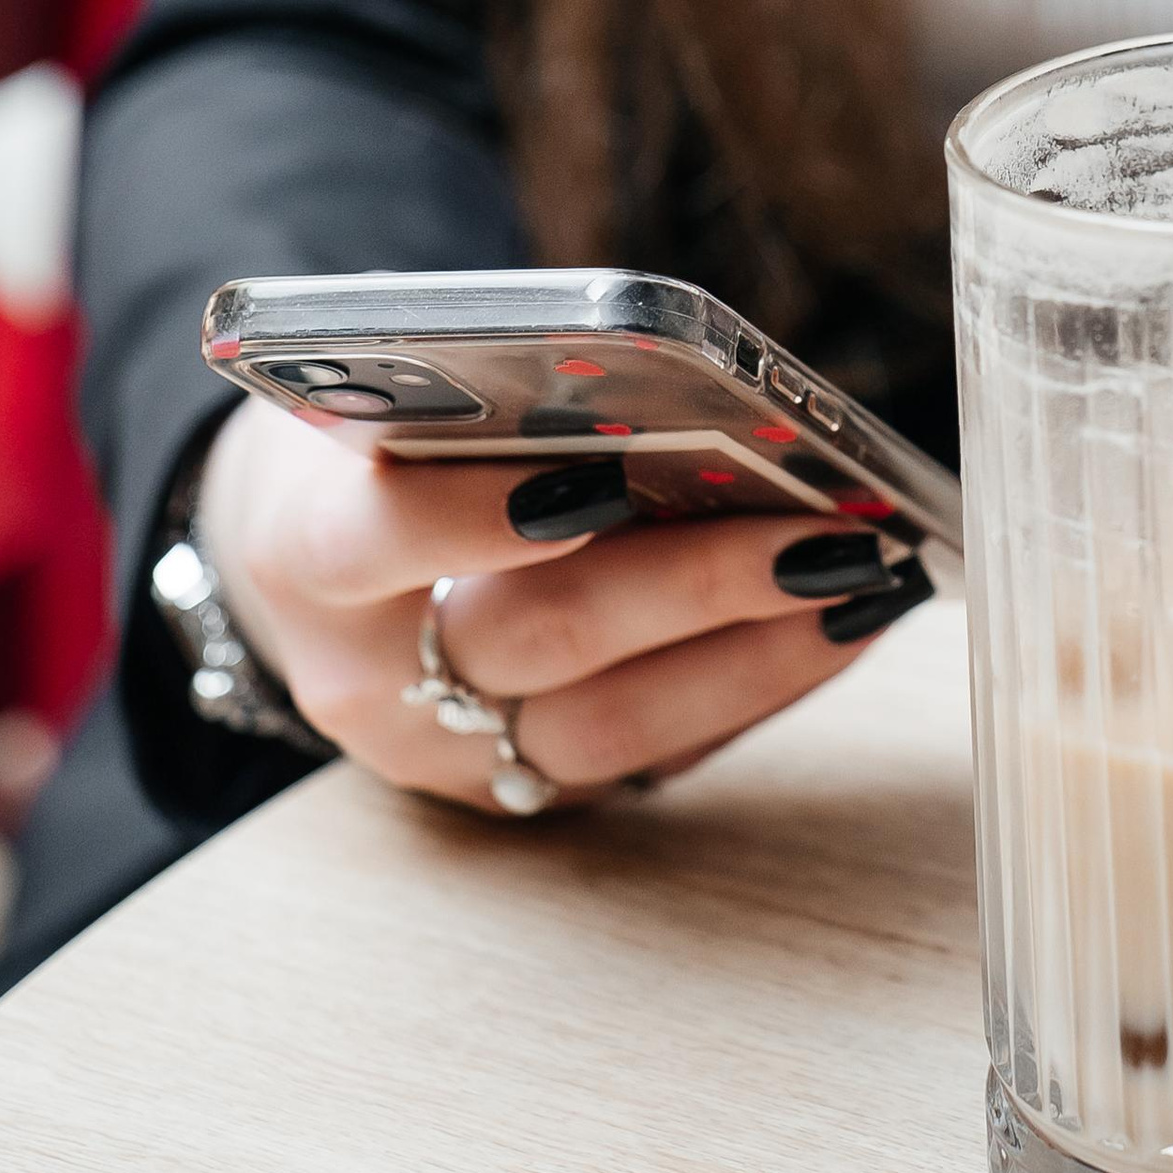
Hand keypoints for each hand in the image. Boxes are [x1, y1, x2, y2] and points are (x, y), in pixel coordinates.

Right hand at [195, 398, 931, 813]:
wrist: (309, 561)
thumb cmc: (375, 438)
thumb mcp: (386, 389)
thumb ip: (483, 389)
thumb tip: (661, 383)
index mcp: (308, 553)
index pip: (382, 539)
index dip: (482, 515)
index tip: (599, 478)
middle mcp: (367, 680)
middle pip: (539, 635)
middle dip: (694, 583)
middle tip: (819, 531)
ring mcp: (448, 756)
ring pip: (614, 724)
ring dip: (757, 651)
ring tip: (864, 577)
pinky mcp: (523, 789)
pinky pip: (655, 754)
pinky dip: (756, 684)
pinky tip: (844, 621)